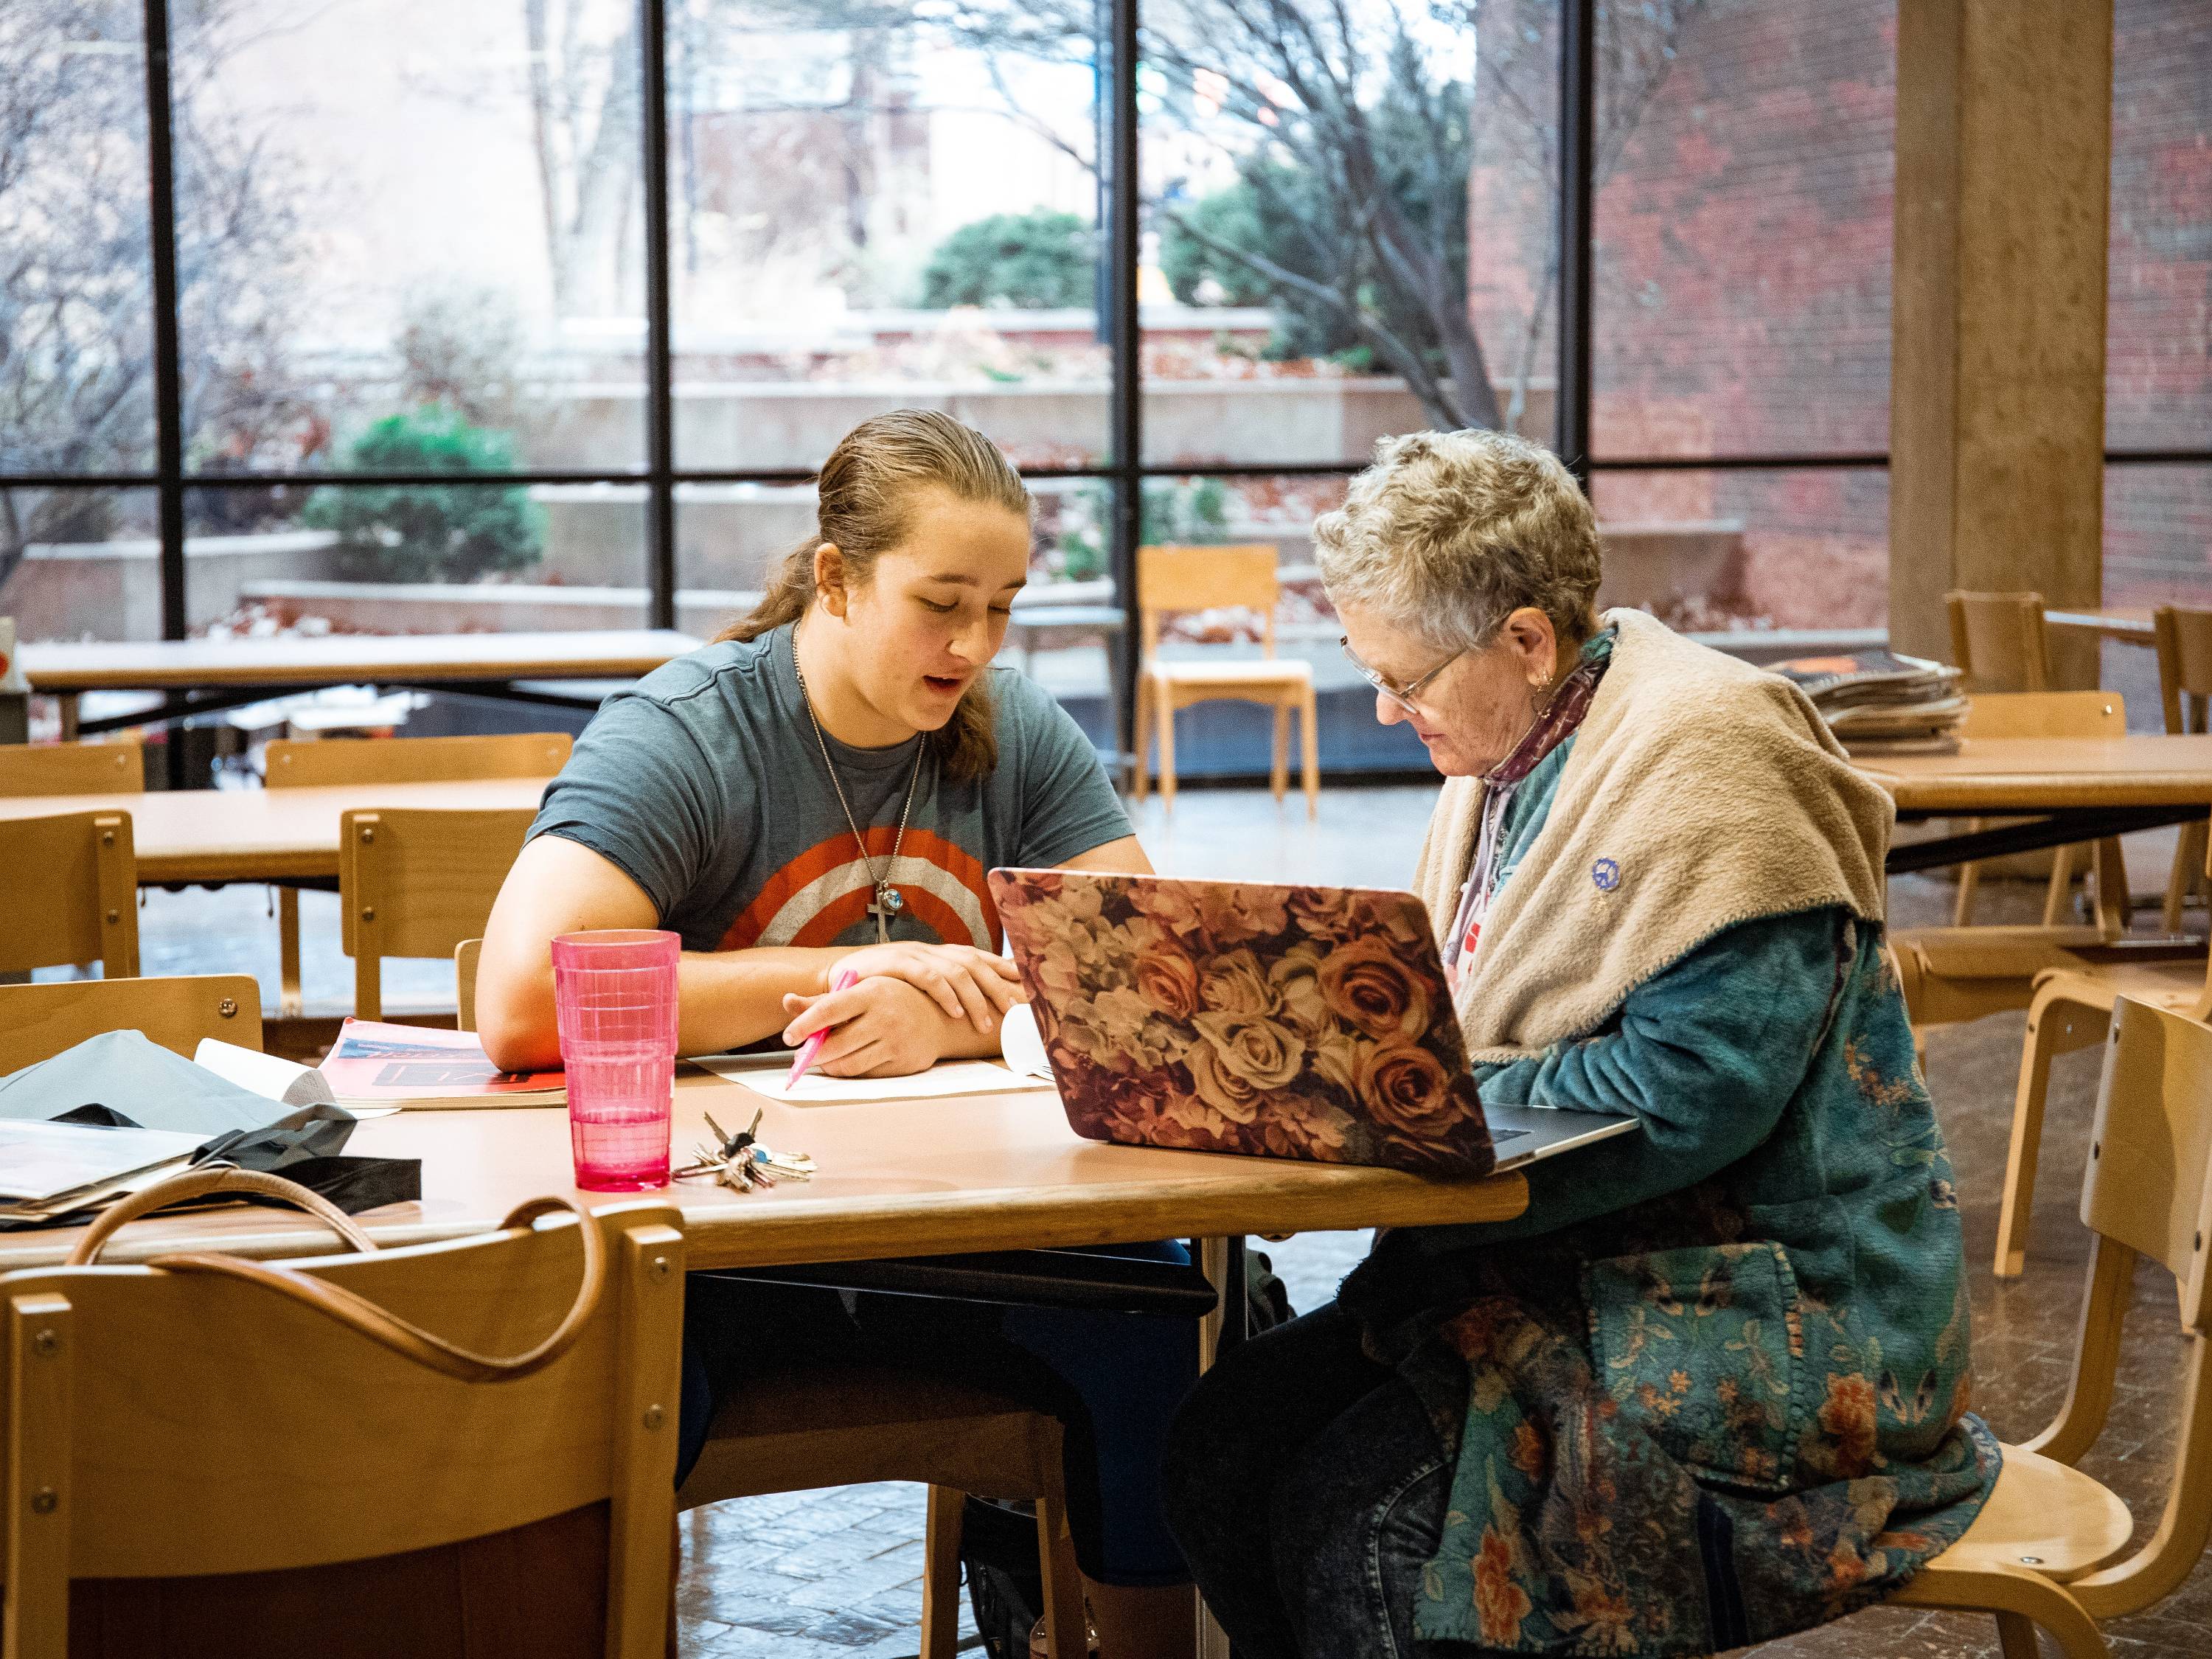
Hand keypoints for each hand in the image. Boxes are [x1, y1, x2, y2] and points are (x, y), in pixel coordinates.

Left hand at [780, 976, 952, 1076]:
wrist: (939, 1016)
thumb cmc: (892, 999)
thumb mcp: (861, 991)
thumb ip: (822, 1000)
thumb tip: (787, 1001)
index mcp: (872, 992)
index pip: (829, 1009)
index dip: (804, 1025)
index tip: (788, 1037)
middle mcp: (886, 1017)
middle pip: (836, 1044)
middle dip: (813, 1054)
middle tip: (801, 1055)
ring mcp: (897, 1042)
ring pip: (849, 1064)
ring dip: (830, 1065)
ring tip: (822, 1060)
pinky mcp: (904, 1063)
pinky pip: (867, 1074)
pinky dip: (851, 1071)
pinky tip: (847, 1061)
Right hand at [828, 941, 1023, 1035]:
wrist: (837, 975)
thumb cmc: (880, 984)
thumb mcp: (915, 984)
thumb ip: (941, 988)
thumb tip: (975, 1006)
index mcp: (939, 954)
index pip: (981, 958)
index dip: (1005, 969)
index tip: (1027, 987)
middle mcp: (932, 951)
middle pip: (976, 964)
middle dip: (999, 988)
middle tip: (1015, 1013)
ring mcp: (915, 954)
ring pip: (957, 971)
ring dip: (976, 998)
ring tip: (987, 1023)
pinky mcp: (896, 963)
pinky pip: (928, 977)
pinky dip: (945, 994)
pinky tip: (956, 1013)